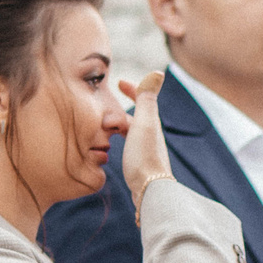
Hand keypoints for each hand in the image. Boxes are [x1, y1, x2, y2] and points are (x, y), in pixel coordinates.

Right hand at [118, 73, 173, 203]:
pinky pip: (128, 147)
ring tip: (104, 128)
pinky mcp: (140, 166)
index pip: (143, 99)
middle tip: (106, 108)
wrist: (149, 190)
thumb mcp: (144, 122)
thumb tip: (158, 73)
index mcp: (151, 123)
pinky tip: (112, 151)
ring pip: (132, 132)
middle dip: (123, 108)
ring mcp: (146, 151)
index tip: (119, 83)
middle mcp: (151, 136)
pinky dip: (119, 142)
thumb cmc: (144, 156)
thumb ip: (147, 99)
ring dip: (119, 126)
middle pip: (137, 117)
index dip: (133, 89)